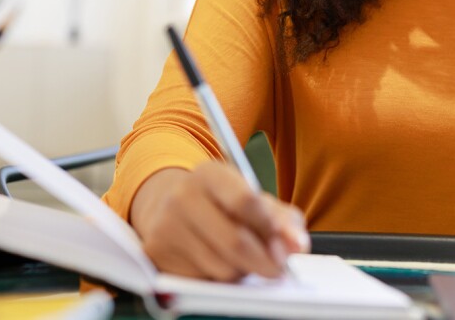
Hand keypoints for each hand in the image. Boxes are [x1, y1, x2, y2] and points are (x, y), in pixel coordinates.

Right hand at [129, 163, 309, 281]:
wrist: (165, 204)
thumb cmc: (218, 203)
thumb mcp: (249, 196)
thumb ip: (281, 218)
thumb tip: (297, 245)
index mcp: (210, 174)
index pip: (245, 201)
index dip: (271, 228)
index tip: (288, 246)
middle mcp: (182, 196)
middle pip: (235, 241)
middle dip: (265, 262)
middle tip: (278, 269)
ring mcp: (166, 225)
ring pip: (222, 267)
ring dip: (241, 271)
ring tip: (240, 259)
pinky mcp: (157, 254)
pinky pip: (202, 280)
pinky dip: (218, 279)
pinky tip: (216, 262)